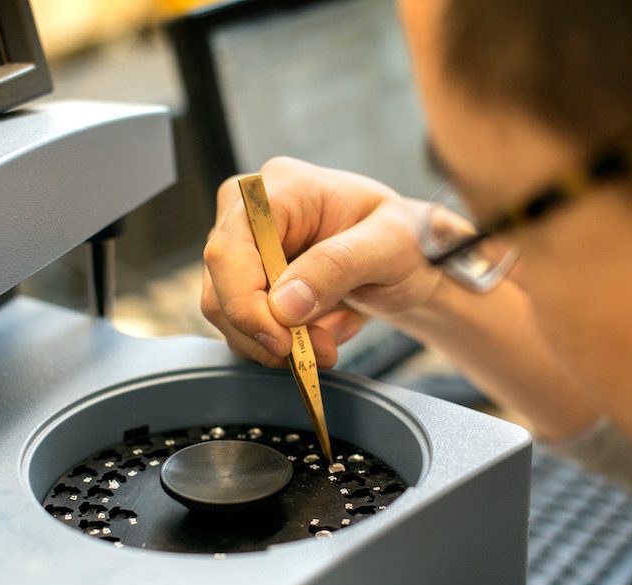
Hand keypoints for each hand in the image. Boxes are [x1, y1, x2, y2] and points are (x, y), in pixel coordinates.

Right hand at [201, 157, 442, 367]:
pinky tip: (324, 327)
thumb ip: (337, 267)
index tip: (285, 344)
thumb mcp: (390, 246)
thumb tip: (282, 306)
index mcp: (279, 189)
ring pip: (229, 317)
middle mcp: (247, 213)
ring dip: (283, 342)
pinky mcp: (246, 279)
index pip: (229, 250)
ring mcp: (243, 248)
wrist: (410, 256)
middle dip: (271, 333)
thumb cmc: (406, 237)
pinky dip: (285, 343)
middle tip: (324, 349)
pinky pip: (246, 327)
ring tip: (335, 331)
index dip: (245, 305)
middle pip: (220, 289)